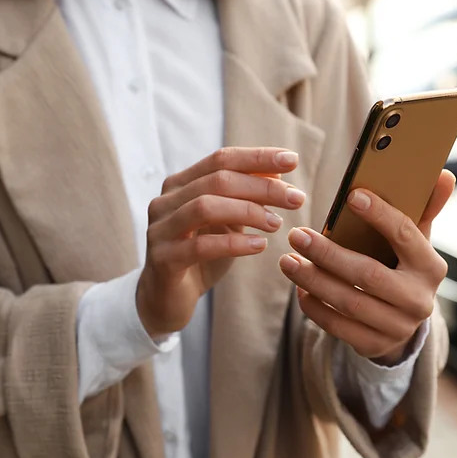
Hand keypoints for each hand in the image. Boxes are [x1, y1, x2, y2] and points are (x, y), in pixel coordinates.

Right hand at [137, 147, 305, 337]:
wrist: (168, 299)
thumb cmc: (202, 257)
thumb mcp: (228, 222)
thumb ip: (246, 198)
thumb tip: (278, 174)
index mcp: (180, 185)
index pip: (222, 159)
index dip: (258, 158)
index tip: (292, 160)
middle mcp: (166, 201)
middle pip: (218, 180)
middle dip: (262, 187)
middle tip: (296, 199)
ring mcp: (161, 229)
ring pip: (206, 206)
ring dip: (249, 211)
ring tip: (277, 224)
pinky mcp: (163, 258)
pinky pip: (201, 246)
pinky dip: (235, 243)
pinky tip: (260, 246)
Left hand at [279, 170, 455, 365]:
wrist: (403, 322)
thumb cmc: (403, 267)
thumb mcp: (416, 241)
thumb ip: (425, 208)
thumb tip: (444, 174)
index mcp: (430, 267)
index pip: (406, 236)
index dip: (380, 215)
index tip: (351, 196)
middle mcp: (419, 300)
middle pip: (368, 274)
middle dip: (328, 254)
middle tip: (297, 235)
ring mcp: (398, 326)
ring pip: (348, 302)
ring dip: (313, 280)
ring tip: (287, 261)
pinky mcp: (374, 345)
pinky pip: (337, 327)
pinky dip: (314, 307)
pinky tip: (299, 288)